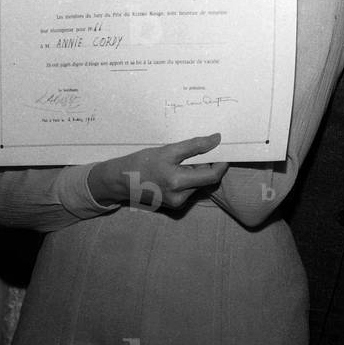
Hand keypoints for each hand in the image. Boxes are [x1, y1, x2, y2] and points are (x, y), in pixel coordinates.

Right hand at [88, 133, 228, 209]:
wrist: (121, 180)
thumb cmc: (143, 162)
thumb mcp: (169, 150)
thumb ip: (195, 146)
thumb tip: (217, 139)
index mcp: (179, 183)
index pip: (212, 176)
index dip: (221, 164)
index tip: (222, 151)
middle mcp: (180, 198)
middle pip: (206, 180)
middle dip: (205, 166)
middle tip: (193, 154)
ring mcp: (177, 204)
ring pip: (198, 185)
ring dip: (196, 172)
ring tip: (178, 163)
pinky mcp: (174, 205)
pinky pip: (189, 189)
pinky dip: (188, 179)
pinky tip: (175, 172)